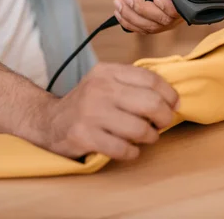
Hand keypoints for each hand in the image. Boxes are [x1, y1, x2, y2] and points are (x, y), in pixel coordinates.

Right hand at [40, 63, 178, 159]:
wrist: (49, 121)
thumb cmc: (88, 104)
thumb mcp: (106, 82)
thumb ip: (133, 84)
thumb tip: (172, 98)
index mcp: (107, 71)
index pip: (150, 79)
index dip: (169, 94)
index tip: (174, 105)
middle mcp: (99, 88)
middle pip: (150, 103)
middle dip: (164, 118)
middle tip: (161, 124)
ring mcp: (90, 112)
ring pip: (140, 129)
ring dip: (149, 137)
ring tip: (145, 137)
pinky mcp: (84, 136)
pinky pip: (123, 149)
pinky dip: (132, 152)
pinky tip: (129, 149)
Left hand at [114, 0, 201, 33]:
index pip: (181, 10)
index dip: (168, 8)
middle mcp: (175, 10)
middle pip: (163, 21)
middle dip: (144, 10)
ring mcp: (161, 18)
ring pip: (149, 27)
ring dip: (132, 16)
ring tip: (119, 2)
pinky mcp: (148, 22)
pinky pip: (139, 29)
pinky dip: (127, 21)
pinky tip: (118, 11)